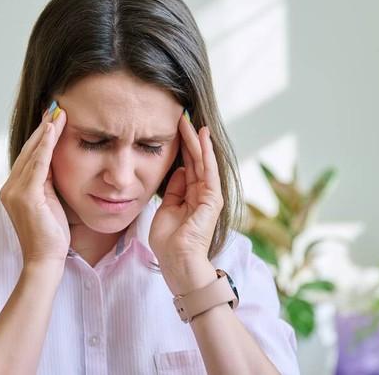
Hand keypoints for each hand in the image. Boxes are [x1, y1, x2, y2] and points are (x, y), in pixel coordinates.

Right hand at [0, 102, 69, 264]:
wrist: (45, 259)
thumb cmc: (50, 235)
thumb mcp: (49, 202)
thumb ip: (47, 183)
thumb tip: (54, 163)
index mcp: (13, 189)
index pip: (29, 157)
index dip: (41, 137)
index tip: (52, 119)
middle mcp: (10, 187)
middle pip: (29, 151)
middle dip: (43, 128)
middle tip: (55, 108)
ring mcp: (15, 191)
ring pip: (33, 153)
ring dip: (46, 131)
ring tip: (58, 113)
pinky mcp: (25, 195)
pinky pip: (38, 164)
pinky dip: (45, 145)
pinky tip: (53, 130)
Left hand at [149, 113, 223, 268]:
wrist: (178, 262)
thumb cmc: (169, 243)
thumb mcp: (166, 209)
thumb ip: (173, 190)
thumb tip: (178, 171)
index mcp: (190, 197)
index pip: (186, 166)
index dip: (180, 148)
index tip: (173, 130)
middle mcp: (202, 194)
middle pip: (194, 160)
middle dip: (187, 139)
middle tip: (180, 117)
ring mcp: (209, 195)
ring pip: (202, 161)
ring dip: (195, 140)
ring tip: (187, 120)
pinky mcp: (212, 198)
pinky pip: (208, 170)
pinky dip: (205, 152)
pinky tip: (201, 136)